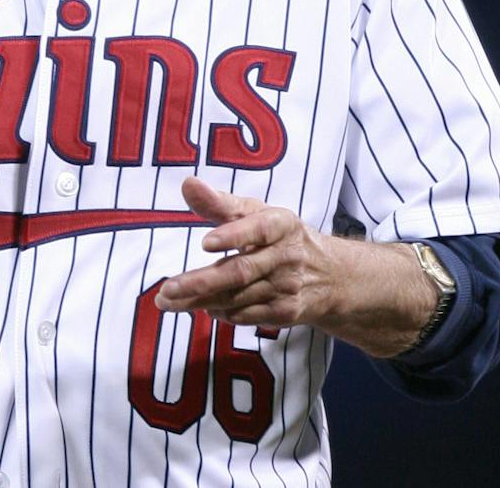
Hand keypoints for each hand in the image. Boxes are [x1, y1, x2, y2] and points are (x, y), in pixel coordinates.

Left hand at [154, 176, 436, 357]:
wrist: (331, 276)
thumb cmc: (281, 237)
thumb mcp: (257, 213)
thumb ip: (219, 202)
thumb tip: (187, 183)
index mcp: (280, 224)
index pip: (257, 228)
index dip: (233, 235)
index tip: (206, 241)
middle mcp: (286, 256)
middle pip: (239, 272)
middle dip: (200, 282)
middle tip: (168, 289)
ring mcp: (287, 287)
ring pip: (237, 297)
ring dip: (200, 301)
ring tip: (168, 300)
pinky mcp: (286, 313)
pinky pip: (246, 315)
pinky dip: (222, 313)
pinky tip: (202, 307)